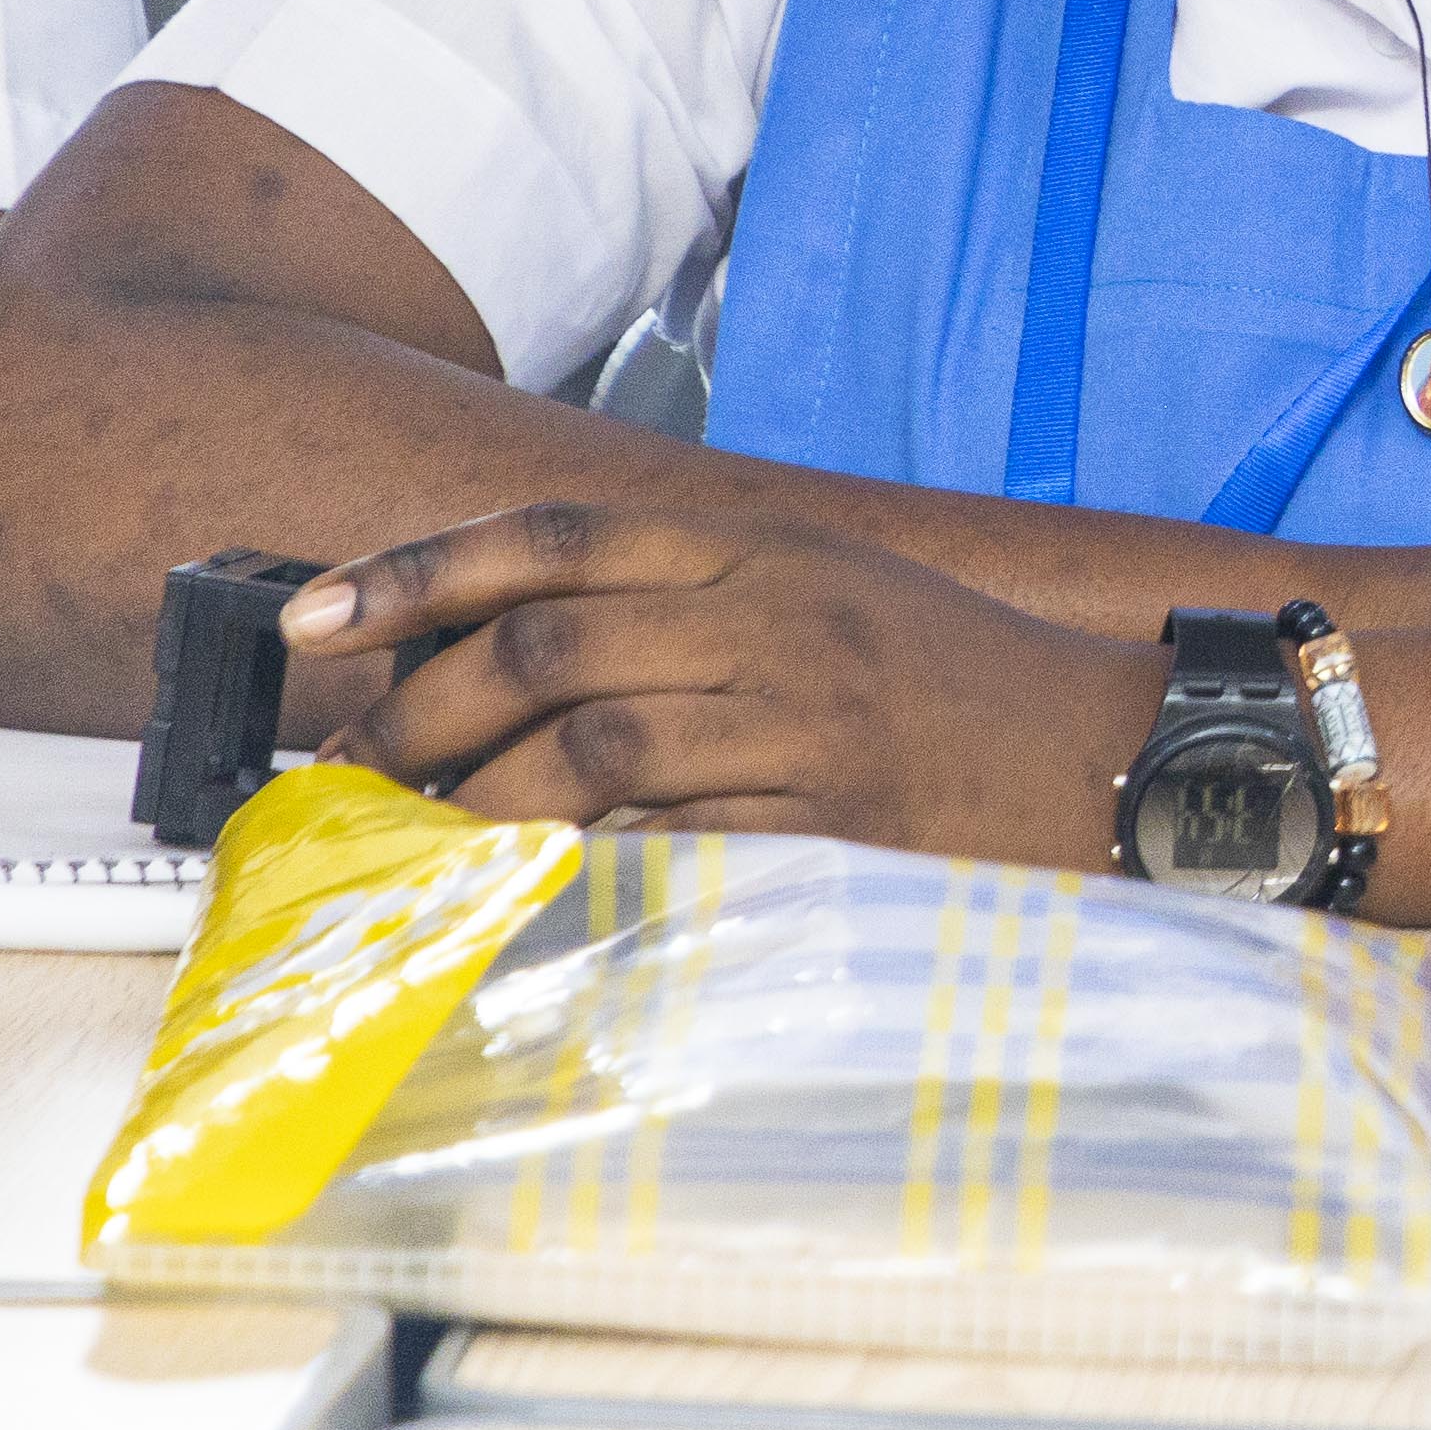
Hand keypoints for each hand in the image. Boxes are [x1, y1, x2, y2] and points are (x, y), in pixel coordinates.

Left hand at [289, 503, 1153, 865]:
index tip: (314, 615)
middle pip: (550, 643)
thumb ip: (688, 609)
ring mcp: (811, 721)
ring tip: (422, 842)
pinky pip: (671, 846)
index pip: (561, 536)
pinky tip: (527, 893)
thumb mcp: (830, 597)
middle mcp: (782, 619)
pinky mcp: (835, 823)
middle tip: (358, 771)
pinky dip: (579, 872)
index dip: (420, 569)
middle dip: (420, 711)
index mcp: (771, 552)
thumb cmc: (958, 682)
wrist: (1116, 748)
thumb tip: (503, 654)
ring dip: (477, 802)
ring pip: (591, 749)